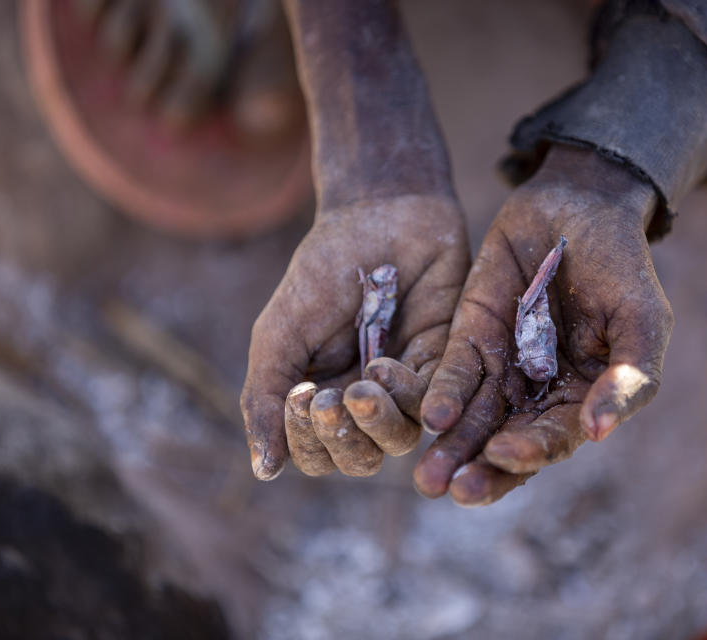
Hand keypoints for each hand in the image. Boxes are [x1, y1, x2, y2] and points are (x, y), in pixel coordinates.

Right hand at [240, 195, 468, 479]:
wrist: (378, 214)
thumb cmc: (323, 271)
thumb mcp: (279, 333)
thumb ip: (265, 398)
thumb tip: (263, 471)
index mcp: (322, 396)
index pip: (314, 454)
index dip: (304, 441)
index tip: (296, 396)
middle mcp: (365, 401)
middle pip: (357, 458)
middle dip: (340, 439)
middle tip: (326, 400)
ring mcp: (405, 385)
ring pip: (396, 441)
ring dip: (375, 423)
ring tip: (362, 386)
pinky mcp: (444, 364)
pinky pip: (431, 404)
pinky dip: (407, 395)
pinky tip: (384, 365)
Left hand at [412, 145, 673, 505]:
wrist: (579, 205)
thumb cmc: (622, 265)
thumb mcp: (641, 319)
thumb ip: (628, 377)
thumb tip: (599, 434)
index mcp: (582, 399)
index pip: (554, 439)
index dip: (531, 452)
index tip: (505, 455)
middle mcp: (537, 393)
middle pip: (505, 442)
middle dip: (481, 469)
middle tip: (456, 489)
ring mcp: (502, 366)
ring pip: (472, 418)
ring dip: (451, 448)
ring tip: (428, 477)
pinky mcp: (470, 336)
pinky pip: (454, 371)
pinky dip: (441, 393)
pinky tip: (429, 414)